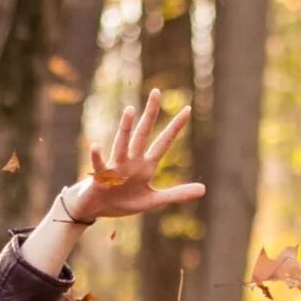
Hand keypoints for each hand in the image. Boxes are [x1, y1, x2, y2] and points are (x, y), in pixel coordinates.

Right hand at [60, 89, 206, 222]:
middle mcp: (132, 161)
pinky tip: (96, 146)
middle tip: (156, 92)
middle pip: (143, 134)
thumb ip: (177, 194)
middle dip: (150, 114)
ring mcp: (116, 167)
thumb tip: (204, 189)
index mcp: (146, 165)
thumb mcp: (154, 200)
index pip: (164, 143)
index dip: (175, 128)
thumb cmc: (123, 201)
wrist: (97, 209)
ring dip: (126, 128)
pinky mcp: (100, 178)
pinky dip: (97, 157)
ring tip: (130, 110)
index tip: (187, 109)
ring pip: (122, 144)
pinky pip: (99, 166)